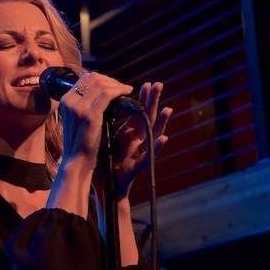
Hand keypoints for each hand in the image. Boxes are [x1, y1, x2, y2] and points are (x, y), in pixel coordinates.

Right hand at [57, 70, 140, 170]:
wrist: (77, 161)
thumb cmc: (81, 142)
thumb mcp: (79, 119)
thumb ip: (85, 104)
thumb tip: (101, 91)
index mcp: (65, 100)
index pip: (85, 78)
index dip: (102, 79)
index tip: (113, 86)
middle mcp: (69, 101)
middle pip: (92, 78)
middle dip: (110, 80)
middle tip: (121, 88)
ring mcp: (78, 107)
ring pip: (100, 83)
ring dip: (116, 84)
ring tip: (126, 90)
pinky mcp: (90, 115)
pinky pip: (107, 94)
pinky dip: (119, 90)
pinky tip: (127, 92)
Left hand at [112, 81, 171, 197]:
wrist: (105, 186)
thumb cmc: (105, 162)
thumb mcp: (105, 138)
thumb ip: (107, 122)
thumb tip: (102, 103)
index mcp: (128, 132)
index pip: (136, 111)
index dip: (142, 98)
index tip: (145, 83)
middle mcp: (136, 140)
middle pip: (147, 117)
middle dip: (153, 101)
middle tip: (158, 84)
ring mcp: (139, 152)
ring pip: (153, 134)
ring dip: (161, 122)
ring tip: (168, 109)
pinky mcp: (137, 166)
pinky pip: (149, 156)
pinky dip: (157, 147)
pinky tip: (164, 139)